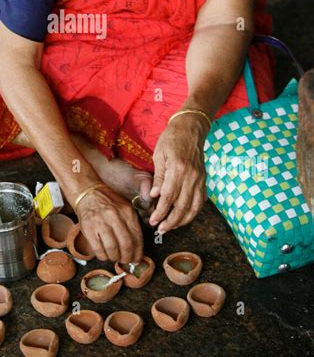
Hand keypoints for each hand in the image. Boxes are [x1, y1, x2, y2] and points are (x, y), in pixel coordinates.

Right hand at [76, 187, 143, 263]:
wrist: (88, 193)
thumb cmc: (108, 203)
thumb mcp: (124, 208)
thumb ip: (132, 225)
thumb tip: (138, 248)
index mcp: (127, 212)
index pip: (137, 237)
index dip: (138, 252)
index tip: (137, 258)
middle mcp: (115, 216)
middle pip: (126, 245)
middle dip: (127, 257)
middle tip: (126, 260)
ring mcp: (101, 222)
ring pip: (112, 249)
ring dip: (115, 257)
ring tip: (114, 257)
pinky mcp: (88, 229)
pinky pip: (98, 249)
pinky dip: (103, 256)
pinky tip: (104, 254)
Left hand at [149, 115, 207, 232]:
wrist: (191, 127)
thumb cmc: (171, 138)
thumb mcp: (159, 155)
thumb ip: (158, 177)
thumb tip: (154, 196)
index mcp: (178, 169)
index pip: (169, 197)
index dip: (161, 212)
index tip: (153, 221)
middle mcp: (191, 176)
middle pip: (182, 206)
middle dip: (171, 221)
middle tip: (161, 229)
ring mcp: (200, 178)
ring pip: (194, 207)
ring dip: (183, 220)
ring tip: (171, 227)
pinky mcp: (204, 179)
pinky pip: (200, 201)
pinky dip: (193, 212)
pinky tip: (184, 217)